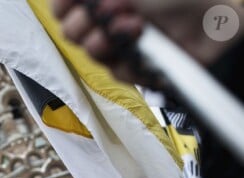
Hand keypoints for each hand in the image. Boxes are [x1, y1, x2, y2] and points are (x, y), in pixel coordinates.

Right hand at [51, 0, 242, 84]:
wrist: (214, 20)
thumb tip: (66, 1)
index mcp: (104, 1)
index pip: (64, 7)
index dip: (62, 7)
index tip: (68, 5)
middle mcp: (108, 20)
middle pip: (70, 33)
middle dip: (82, 25)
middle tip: (104, 15)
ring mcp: (121, 45)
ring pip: (91, 55)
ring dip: (108, 41)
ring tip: (133, 27)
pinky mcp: (135, 67)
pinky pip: (116, 72)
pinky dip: (128, 59)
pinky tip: (143, 43)